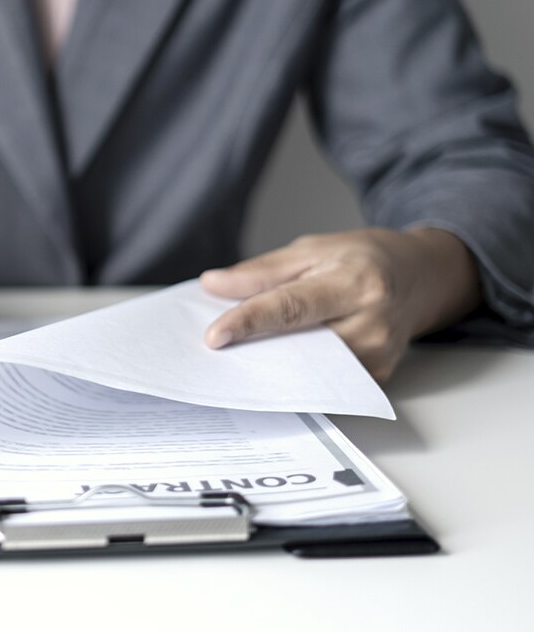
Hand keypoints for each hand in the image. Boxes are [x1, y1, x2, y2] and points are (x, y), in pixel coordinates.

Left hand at [200, 228, 480, 381]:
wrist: (421, 278)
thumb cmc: (363, 259)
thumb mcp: (312, 249)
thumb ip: (261, 271)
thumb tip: (213, 285)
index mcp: (355, 282)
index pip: (292, 307)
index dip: (250, 322)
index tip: (214, 336)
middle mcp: (372, 324)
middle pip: (300, 347)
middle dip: (255, 351)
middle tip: (214, 354)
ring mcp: (378, 357)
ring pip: (310, 372)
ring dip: (271, 367)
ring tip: (237, 358)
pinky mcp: (377, 378)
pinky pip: (325, 383)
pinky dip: (294, 375)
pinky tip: (271, 366)